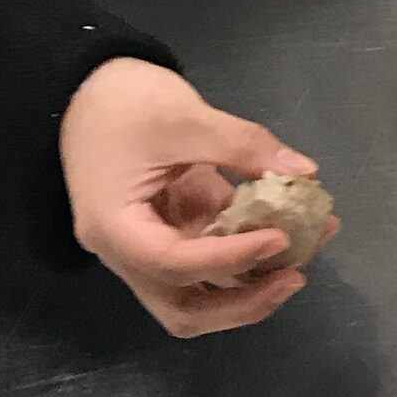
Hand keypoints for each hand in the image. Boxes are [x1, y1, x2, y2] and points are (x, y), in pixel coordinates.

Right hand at [60, 59, 337, 338]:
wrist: (90, 89)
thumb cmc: (124, 102)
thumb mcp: (185, 118)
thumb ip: (243, 147)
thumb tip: (303, 174)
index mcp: (115, 228)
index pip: (172, 263)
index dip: (230, 258)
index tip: (280, 238)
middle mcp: (128, 251)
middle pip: (183, 307)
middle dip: (242, 302)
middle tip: (295, 275)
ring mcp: (152, 243)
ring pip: (200, 290)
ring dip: (253, 281)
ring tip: (306, 250)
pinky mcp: (174, 227)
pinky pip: (213, 253)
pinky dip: (250, 247)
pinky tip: (292, 225)